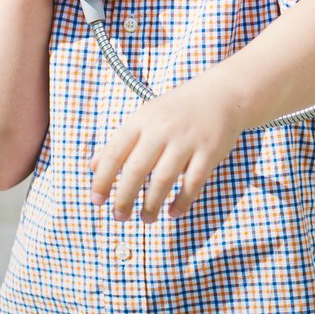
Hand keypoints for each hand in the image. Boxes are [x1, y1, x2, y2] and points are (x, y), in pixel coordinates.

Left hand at [90, 78, 243, 222]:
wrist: (221, 94)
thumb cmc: (177, 110)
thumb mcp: (145, 118)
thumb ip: (119, 142)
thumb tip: (93, 166)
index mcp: (142, 120)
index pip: (115, 152)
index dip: (102, 179)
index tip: (96, 200)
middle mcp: (162, 129)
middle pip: (137, 169)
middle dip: (124, 197)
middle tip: (118, 217)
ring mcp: (187, 140)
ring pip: (163, 179)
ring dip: (151, 204)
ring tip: (145, 219)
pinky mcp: (209, 151)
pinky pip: (193, 183)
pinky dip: (182, 202)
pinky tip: (173, 213)